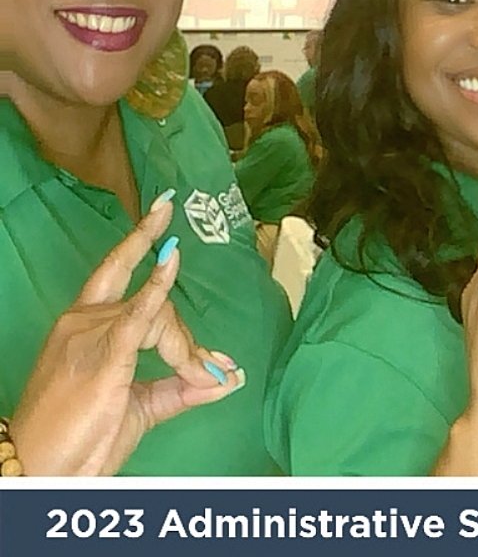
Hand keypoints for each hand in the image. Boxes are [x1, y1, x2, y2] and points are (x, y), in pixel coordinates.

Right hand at [10, 197, 243, 475]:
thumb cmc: (81, 440)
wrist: (43, 472)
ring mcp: (91, 332)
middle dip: (183, 335)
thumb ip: (180, 387)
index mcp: (84, 324)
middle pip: (152, 302)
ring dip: (186, 349)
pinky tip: (171, 261)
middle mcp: (84, 319)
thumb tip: (229, 375)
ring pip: (158, 316)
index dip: (142, 241)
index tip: (165, 209)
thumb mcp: (139, 406)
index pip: (122, 275)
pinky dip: (159, 286)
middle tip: (206, 364)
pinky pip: (140, 312)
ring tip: (202, 373)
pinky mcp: (104, 351)